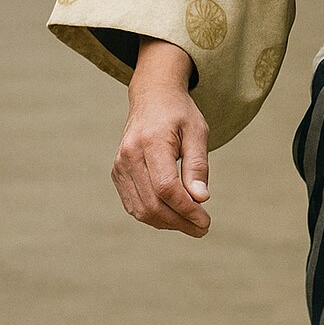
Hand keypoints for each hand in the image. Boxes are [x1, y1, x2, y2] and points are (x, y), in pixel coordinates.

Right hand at [111, 38, 210, 236]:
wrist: (152, 96)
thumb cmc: (180, 113)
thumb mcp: (198, 132)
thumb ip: (198, 165)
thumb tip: (201, 200)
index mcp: (151, 142)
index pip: (166, 188)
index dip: (186, 209)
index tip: (205, 220)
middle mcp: (129, 156)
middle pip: (153, 203)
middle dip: (179, 222)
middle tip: (202, 228)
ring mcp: (120, 166)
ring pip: (141, 209)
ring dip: (167, 223)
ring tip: (190, 224)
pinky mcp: (117, 173)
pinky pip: (133, 205)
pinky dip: (153, 215)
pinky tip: (173, 215)